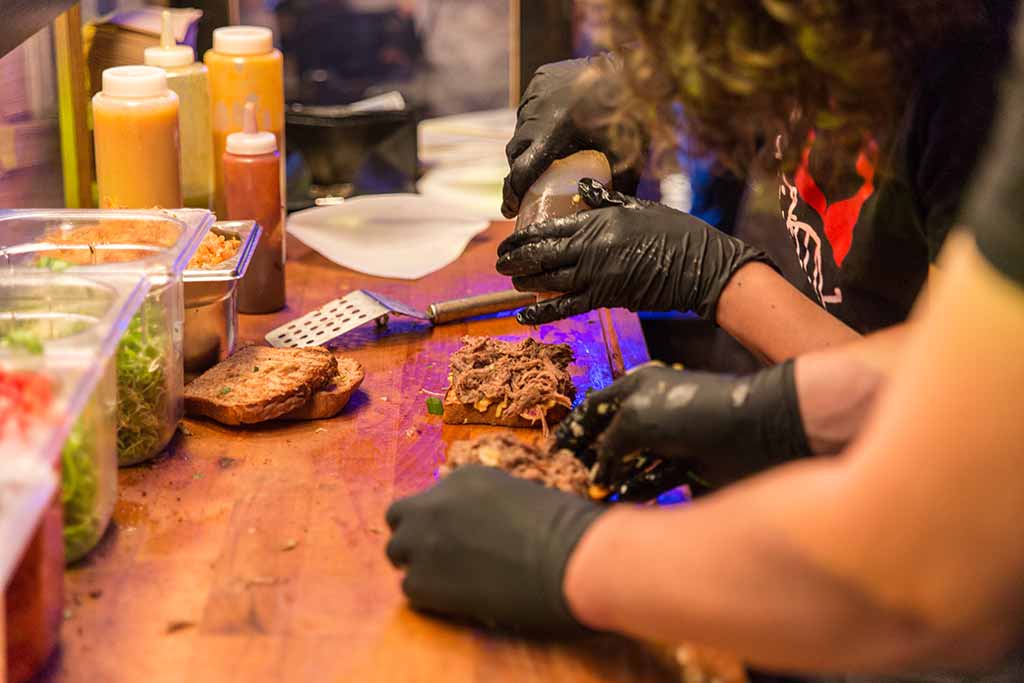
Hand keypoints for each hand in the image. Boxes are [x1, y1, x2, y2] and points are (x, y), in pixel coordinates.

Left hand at [385, 466, 605, 633]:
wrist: (570, 558)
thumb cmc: (566, 527)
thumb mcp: (522, 496)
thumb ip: (490, 506)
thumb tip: (484, 526)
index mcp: (463, 477)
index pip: (433, 497)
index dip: (444, 520)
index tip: (461, 536)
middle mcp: (435, 503)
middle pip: (400, 517)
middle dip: (415, 535)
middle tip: (440, 557)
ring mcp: (424, 540)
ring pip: (397, 552)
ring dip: (418, 564)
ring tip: (451, 581)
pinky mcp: (423, 581)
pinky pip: (409, 589)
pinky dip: (430, 597)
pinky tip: (459, 600)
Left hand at [496, 180, 771, 324]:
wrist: (701, 266)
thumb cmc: (675, 232)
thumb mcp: (639, 207)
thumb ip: (607, 200)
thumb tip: (584, 186)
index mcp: (599, 221)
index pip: (549, 227)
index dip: (522, 235)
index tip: (507, 238)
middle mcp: (592, 247)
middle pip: (541, 254)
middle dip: (515, 258)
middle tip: (499, 260)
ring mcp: (597, 274)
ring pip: (548, 280)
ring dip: (524, 281)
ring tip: (510, 280)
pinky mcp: (606, 298)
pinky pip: (566, 307)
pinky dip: (542, 312)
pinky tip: (522, 315)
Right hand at [502, 55, 644, 218]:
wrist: (635, 69)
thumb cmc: (632, 116)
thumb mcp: (623, 157)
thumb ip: (614, 189)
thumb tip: (606, 218)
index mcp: (553, 133)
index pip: (521, 172)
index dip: (513, 194)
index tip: (511, 209)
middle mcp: (538, 113)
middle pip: (516, 152)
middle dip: (521, 171)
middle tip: (531, 185)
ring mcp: (536, 93)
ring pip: (522, 128)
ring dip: (529, 143)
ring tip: (547, 153)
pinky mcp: (540, 78)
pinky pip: (531, 107)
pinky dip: (538, 120)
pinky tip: (554, 125)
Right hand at [556, 362, 811, 489]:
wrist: (757, 429)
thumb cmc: (693, 412)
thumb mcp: (637, 419)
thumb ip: (608, 445)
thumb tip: (596, 473)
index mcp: (636, 389)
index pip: (592, 411)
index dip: (571, 432)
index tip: (551, 455)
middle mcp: (651, 413)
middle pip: (610, 440)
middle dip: (589, 461)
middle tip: (567, 484)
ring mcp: (671, 442)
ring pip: (631, 465)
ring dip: (612, 482)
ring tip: (590, 501)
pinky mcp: (689, 468)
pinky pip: (655, 482)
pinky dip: (638, 493)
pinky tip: (621, 505)